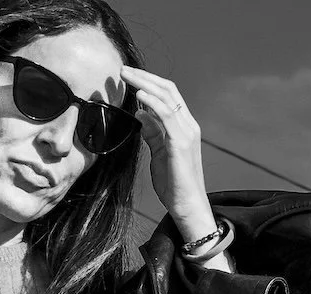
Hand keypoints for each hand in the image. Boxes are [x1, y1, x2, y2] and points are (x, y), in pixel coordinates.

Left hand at [121, 67, 216, 243]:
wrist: (186, 205)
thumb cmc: (173, 183)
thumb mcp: (158, 154)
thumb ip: (152, 134)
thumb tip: (140, 115)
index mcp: (183, 126)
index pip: (167, 95)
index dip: (148, 82)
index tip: (128, 77)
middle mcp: (188, 125)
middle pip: (167, 90)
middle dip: (144, 77)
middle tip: (122, 70)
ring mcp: (186, 132)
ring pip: (166, 97)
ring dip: (144, 84)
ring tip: (126, 77)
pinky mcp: (181, 142)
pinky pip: (167, 115)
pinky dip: (152, 102)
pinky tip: (138, 96)